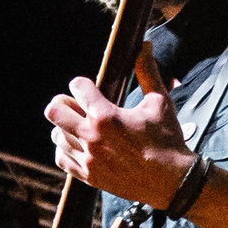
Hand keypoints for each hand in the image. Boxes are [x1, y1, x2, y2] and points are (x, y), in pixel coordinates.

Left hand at [42, 50, 190, 208]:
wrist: (172, 181)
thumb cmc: (167, 140)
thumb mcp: (159, 102)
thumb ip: (147, 72)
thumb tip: (144, 46)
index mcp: (106, 116)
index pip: (77, 87)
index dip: (82, 84)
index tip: (88, 88)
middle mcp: (92, 137)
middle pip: (54, 111)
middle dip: (62, 103)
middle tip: (74, 105)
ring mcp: (88, 158)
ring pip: (57, 135)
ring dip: (65, 127)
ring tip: (80, 127)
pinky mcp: (89, 176)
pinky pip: (62, 159)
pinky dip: (66, 149)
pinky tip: (78, 145)